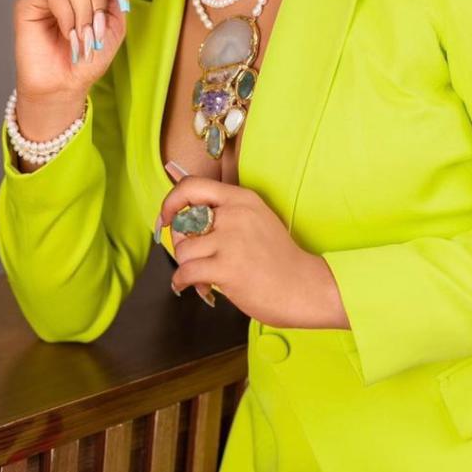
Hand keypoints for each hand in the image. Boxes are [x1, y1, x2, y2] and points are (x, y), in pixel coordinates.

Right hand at [13, 0, 135, 102]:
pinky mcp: (27, 3)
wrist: (66, 85)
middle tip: (97, 28)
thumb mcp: (115, 23)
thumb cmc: (89, 58)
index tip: (122, 0)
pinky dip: (68, 16)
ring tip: (83, 37)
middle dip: (100, 0)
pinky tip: (67, 34)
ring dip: (85, 12)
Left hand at [159, 162, 349, 328]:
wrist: (305, 287)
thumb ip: (226, 212)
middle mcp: (236, 214)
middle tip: (193, 257)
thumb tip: (182, 212)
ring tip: (204, 276)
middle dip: (181, 243)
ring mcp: (232, 240)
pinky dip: (183, 283)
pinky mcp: (227, 268)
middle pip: (182, 222)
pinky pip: (186, 272)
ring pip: (183, 250)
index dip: (171, 201)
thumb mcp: (257, 220)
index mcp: (242, 198)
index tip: (166, 217)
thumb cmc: (280, 258)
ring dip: (187, 266)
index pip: (192, 185)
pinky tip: (197, 287)